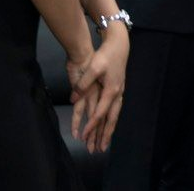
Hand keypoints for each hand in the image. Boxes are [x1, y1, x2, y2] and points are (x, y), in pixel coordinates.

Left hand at [69, 26, 128, 152]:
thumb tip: (73, 98)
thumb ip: (83, 84)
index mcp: (111, 91)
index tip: (84, 136)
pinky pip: (115, 109)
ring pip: (114, 116)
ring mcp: (119, 92)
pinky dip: (111, 119)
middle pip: (111, 119)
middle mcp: (117, 94)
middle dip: (104, 135)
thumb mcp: (94, 67)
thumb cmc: (106, 54)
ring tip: (105, 142)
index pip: (99, 113)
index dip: (92, 126)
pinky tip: (110, 123)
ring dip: (109, 130)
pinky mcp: (118, 89)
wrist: (119, 43)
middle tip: (99, 149)